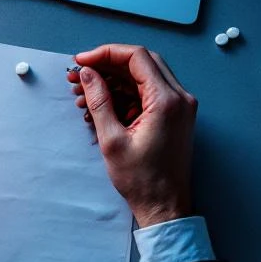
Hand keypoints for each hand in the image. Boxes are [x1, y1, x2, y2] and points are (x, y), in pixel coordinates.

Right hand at [67, 45, 196, 228]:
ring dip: (113, 81)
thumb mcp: (112, 140)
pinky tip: (99, 106)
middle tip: (81, 74)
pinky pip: (147, 93)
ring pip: (142, 77)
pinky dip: (123, 95)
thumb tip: (87, 74)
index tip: (82, 61)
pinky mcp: (174, 115)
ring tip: (83, 94)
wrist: (164, 206)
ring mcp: (179, 106)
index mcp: (167, 101)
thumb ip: (99, 101)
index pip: (136, 57)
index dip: (105, 54)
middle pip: (141, 62)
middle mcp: (179, 98)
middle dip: (107, 65)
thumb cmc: (142, 180)